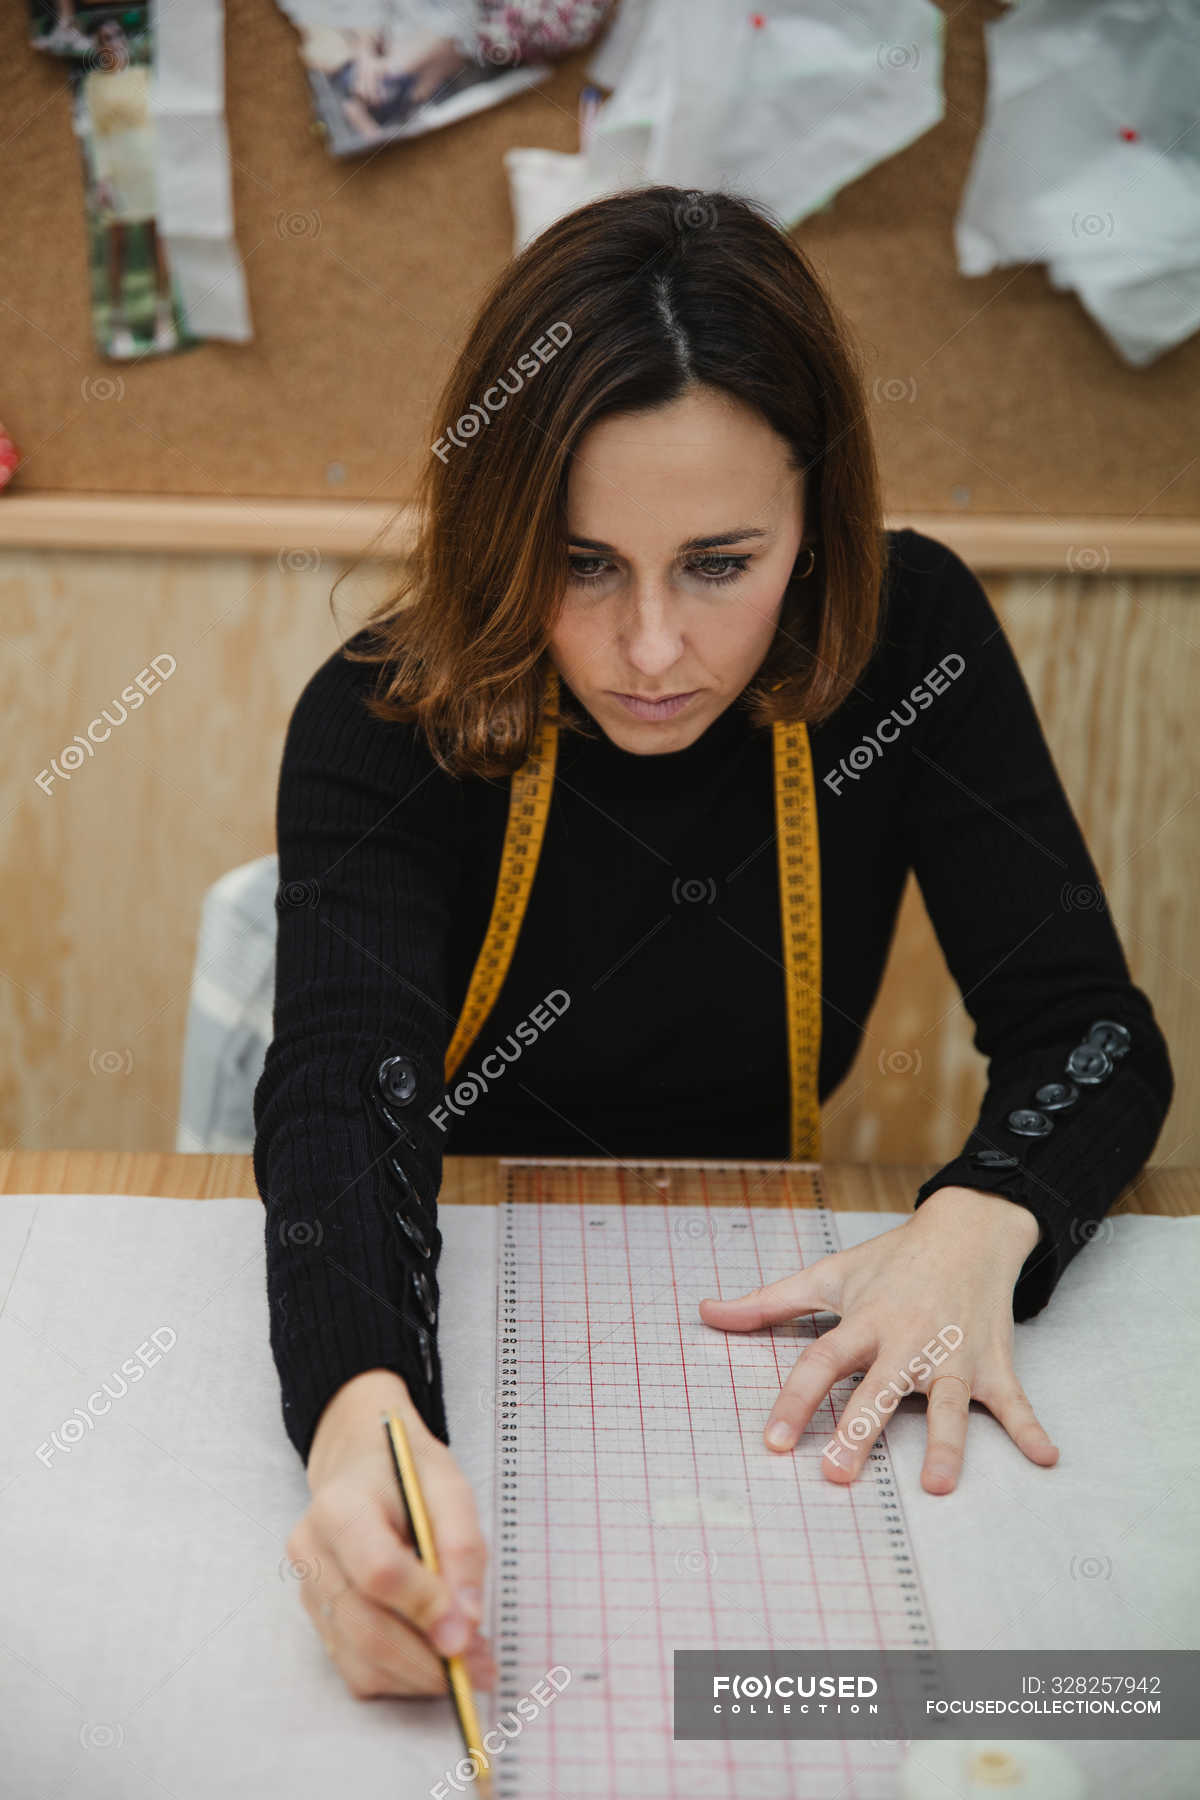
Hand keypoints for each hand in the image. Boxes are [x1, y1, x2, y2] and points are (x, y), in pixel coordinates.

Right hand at [286, 1368, 495, 1696]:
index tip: (470, 1630)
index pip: (377, 1571)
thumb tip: (467, 1622)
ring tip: (468, 1665)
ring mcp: (308, 1591)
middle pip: (365, 1627)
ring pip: (360, 1661)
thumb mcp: (448, 1486)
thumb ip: (461, 1547)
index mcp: (340, 1507)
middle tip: (480, 1667)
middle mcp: (312, 1553)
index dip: (425, 1606)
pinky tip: (434, 1660)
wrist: (359, 1465)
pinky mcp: (317, 1620)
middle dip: (427, 1659)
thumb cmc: (408, 1474)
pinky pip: (357, 1671)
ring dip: (418, 1676)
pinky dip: (400, 1678)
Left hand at [698, 1187, 1059, 1494]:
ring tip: (936, 1483)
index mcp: (865, 1322)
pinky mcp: (992, 1363)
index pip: (822, 1362)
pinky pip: (1012, 1401)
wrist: (967, 1230)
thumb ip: (768, 1304)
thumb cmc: (891, 1262)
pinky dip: (1031, 1428)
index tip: (775, 1442)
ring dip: (945, 1443)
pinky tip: (1046, 1457)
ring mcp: (953, 1354)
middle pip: (878, 1390)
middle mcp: (907, 1341)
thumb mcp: (829, 1275)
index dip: (796, 1401)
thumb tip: (706, 1313)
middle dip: (859, 1432)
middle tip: (837, 1474)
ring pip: (946, 1403)